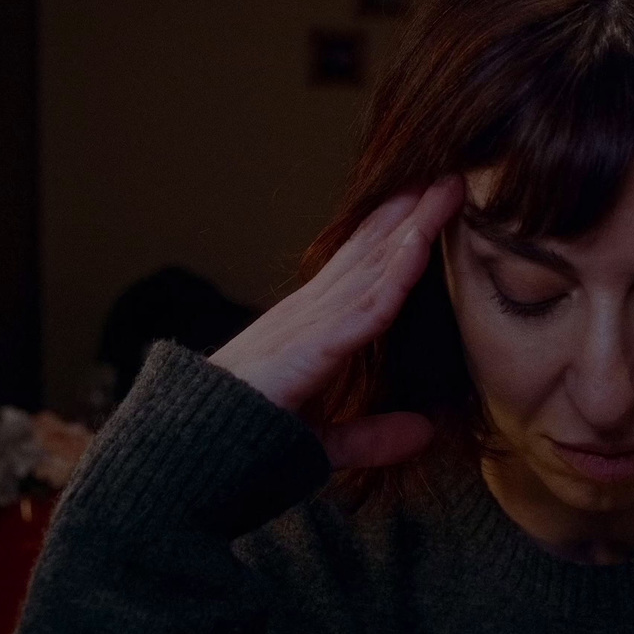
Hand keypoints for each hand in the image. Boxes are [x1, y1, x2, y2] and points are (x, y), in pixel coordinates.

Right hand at [209, 175, 464, 470]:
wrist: (186, 462)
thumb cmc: (243, 449)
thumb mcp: (323, 442)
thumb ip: (372, 436)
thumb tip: (425, 430)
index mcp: (307, 330)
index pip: (358, 271)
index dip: (393, 235)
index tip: (428, 202)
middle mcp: (308, 315)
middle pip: (369, 253)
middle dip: (409, 212)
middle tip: (448, 172)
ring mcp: (308, 325)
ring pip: (374, 267)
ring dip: (414, 226)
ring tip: (448, 186)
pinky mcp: (312, 347)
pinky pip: (366, 305)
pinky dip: (396, 272)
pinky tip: (422, 243)